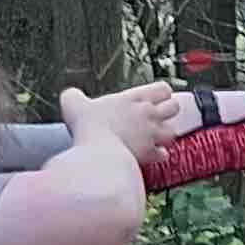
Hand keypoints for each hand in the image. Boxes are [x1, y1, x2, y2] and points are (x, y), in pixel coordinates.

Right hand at [58, 78, 185, 165]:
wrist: (98, 151)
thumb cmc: (88, 126)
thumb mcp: (74, 104)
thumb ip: (73, 96)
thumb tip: (70, 94)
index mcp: (133, 98)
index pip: (163, 89)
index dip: (161, 94)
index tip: (151, 99)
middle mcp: (148, 114)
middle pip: (174, 107)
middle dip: (168, 112)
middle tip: (155, 118)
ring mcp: (152, 134)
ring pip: (173, 131)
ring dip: (165, 135)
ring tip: (154, 137)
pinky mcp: (150, 153)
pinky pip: (164, 153)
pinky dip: (159, 155)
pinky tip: (150, 155)